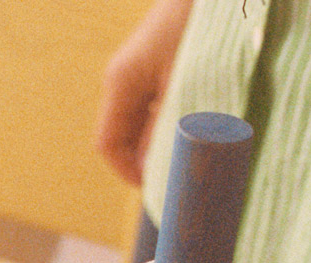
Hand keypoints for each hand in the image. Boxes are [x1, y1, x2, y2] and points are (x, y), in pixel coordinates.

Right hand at [95, 0, 195, 184]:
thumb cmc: (202, 25)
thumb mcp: (187, 82)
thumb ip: (169, 127)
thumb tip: (160, 168)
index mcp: (121, 83)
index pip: (109, 144)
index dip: (128, 172)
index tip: (158, 189)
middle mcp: (124, 77)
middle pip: (125, 133)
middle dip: (149, 157)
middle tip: (182, 174)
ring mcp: (141, 67)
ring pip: (144, 119)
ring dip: (164, 137)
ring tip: (194, 150)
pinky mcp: (162, 59)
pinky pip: (159, 100)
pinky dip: (175, 117)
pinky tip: (201, 120)